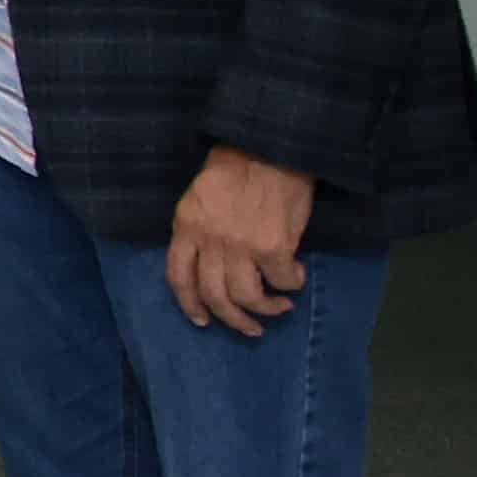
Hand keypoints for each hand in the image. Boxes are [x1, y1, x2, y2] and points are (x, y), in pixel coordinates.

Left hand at [168, 143, 316, 335]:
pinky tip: (297, 279)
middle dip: (232, 319)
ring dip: (264, 310)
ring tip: (279, 309)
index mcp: (186, 227)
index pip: (178, 277)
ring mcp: (239, 246)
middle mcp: (208, 241)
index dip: (189, 305)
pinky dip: (291, 285)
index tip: (202, 320)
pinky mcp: (272, 247)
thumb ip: (201, 232)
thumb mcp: (200, 199)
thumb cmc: (236, 168)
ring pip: (245, 296)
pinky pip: (282, 280)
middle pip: (213, 295)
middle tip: (250, 328)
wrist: (269, 147)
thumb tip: (215, 265)